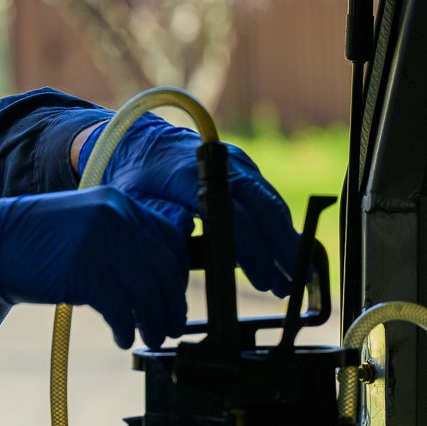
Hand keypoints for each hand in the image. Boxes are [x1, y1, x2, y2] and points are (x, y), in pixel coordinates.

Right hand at [0, 185, 188, 348]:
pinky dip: (127, 329)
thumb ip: (117, 240)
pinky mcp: (86, 272)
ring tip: (151, 336)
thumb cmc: (28, 241)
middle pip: (164, 267)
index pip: (168, 239)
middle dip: (171, 303)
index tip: (175, 298)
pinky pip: (122, 309)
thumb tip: (150, 280)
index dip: (177, 275)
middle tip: (171, 325)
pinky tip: (123, 339)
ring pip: (148, 291)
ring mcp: (102, 243)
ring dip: (155, 321)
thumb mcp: (82, 226)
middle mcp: (116, 216)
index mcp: (118, 202)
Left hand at [81, 114, 297, 297]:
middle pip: (263, 206)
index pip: (232, 215)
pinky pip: (267, 197)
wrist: (136, 141)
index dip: (251, 251)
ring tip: (292, 276)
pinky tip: (282, 252)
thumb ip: (166, 232)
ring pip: (270, 202)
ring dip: (284, 239)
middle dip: (281, 247)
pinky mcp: (243, 166)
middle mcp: (221, 164)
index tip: (263, 280)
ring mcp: (236, 162)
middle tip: (291, 284)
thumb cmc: (134, 181)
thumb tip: (196, 264)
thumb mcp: (138, 208)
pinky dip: (277, 225)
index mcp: (190, 176)